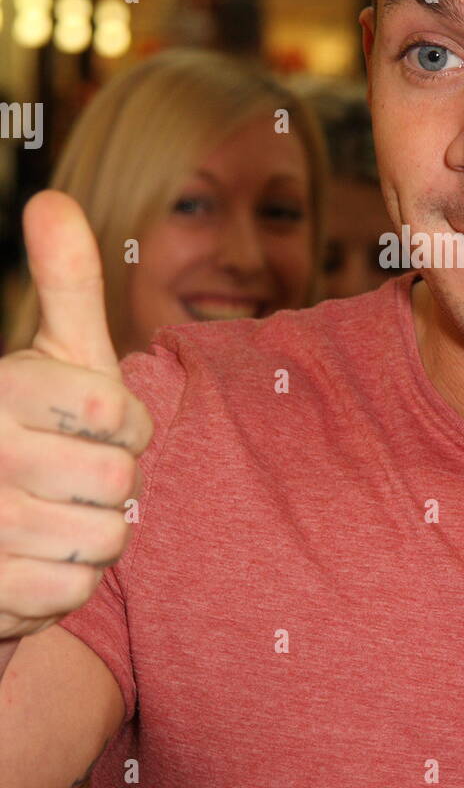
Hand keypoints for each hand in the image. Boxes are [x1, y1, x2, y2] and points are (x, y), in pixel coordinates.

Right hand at [0, 190, 152, 640]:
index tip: (99, 424)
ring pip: (104, 540)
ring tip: (58, 513)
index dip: (127, 424)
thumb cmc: (33, 425)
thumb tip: (52, 198)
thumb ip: (65, 281)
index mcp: (3, 389)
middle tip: (75, 473)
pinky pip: (74, 590)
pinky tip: (37, 557)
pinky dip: (68, 578)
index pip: (119, 414)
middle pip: (119, 482)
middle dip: (115, 481)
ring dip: (96, 533)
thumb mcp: (55, 354)